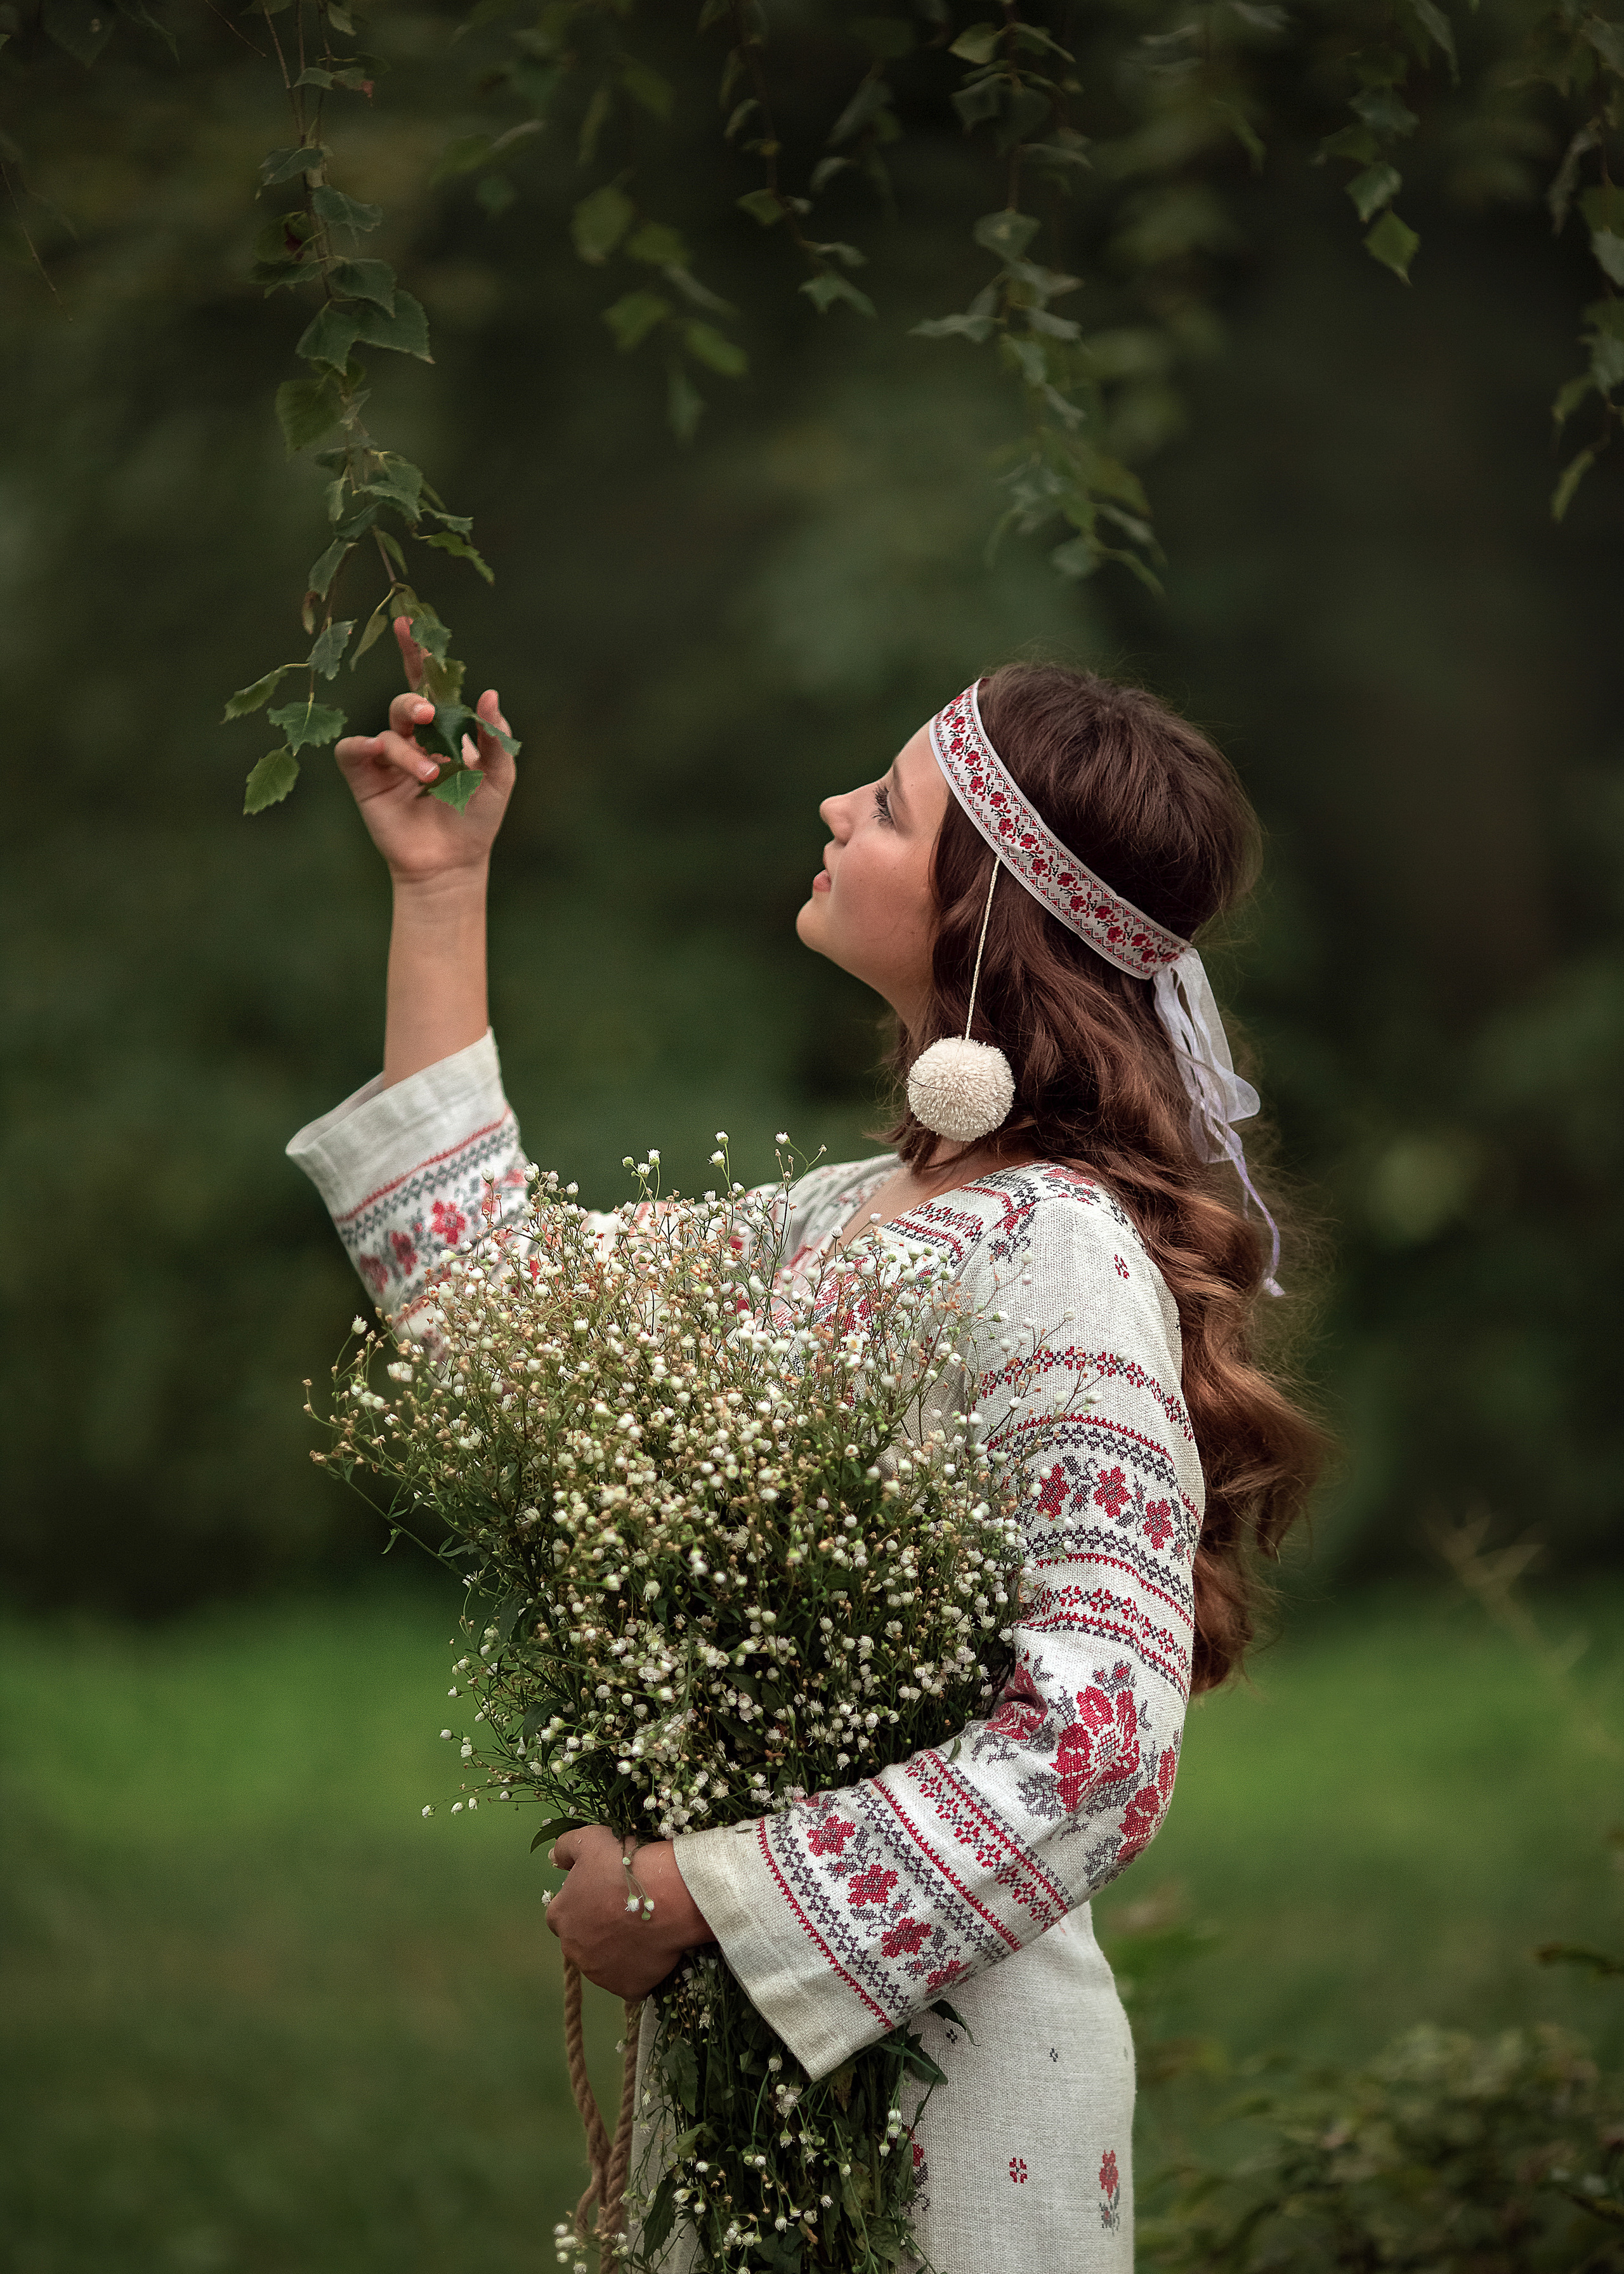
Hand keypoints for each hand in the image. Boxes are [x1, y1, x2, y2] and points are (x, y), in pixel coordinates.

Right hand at [334, 618, 516, 886]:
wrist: (454, 861)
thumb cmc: (478, 818)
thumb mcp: (499, 776)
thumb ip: (496, 736)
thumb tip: (489, 693)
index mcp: (444, 731)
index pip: (429, 686)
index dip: (418, 654)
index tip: (408, 623)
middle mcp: (413, 739)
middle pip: (405, 703)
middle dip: (415, 704)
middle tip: (429, 717)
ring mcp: (387, 759)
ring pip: (388, 733)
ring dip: (409, 753)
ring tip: (433, 778)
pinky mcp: (365, 779)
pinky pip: (354, 750)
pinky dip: (364, 748)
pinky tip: (380, 757)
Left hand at [546, 1827, 713, 2000]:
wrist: (670, 1896)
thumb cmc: (625, 1865)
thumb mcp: (590, 1840)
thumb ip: (564, 1848)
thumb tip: (552, 1859)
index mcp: (560, 1917)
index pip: (562, 1913)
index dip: (582, 1903)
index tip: (603, 1893)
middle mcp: (573, 1950)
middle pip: (581, 1941)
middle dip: (597, 1929)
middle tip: (623, 1910)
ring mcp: (600, 1973)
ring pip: (603, 1962)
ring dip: (616, 1951)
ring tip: (641, 1928)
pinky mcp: (627, 1988)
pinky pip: (629, 1982)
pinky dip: (637, 1970)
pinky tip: (652, 1951)